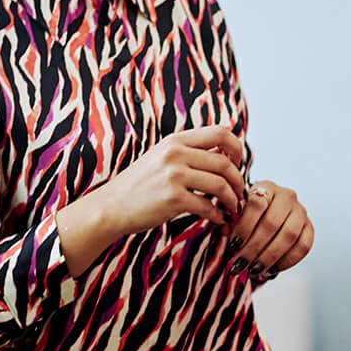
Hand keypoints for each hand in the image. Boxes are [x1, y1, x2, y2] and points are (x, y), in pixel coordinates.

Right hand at [57, 126, 247, 275]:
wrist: (111, 206)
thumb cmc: (139, 184)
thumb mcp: (161, 156)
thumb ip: (188, 152)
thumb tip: (223, 154)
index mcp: (176, 140)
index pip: (220, 132)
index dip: (237, 148)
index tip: (238, 163)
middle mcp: (176, 154)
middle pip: (224, 162)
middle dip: (238, 180)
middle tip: (239, 193)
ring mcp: (174, 176)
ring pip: (220, 184)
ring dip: (232, 199)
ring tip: (232, 208)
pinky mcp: (173, 199)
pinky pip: (208, 207)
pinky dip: (218, 215)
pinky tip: (218, 219)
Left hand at [228, 181, 313, 278]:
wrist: (270, 214)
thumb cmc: (249, 215)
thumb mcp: (238, 213)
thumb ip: (230, 222)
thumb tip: (226, 233)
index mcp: (266, 187)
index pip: (257, 203)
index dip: (245, 226)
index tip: (233, 245)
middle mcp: (287, 196)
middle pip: (272, 223)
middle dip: (254, 248)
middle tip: (241, 264)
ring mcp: (301, 212)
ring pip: (289, 235)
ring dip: (270, 257)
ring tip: (255, 270)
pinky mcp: (309, 228)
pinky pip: (304, 246)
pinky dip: (287, 261)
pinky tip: (272, 270)